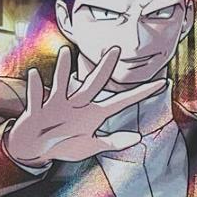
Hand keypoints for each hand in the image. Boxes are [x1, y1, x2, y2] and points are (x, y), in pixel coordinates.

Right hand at [5, 45, 166, 166]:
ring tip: (65, 52)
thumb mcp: (89, 146)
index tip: (163, 83)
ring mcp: (57, 105)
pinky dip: (35, 87)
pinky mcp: (37, 110)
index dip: (141, 93)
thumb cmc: (62, 145)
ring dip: (63, 70)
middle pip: (93, 84)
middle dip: (104, 68)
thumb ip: (113, 141)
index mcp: (93, 114)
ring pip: (62, 84)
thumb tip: (138, 137)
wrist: (34, 147)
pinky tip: (35, 74)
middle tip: (115, 49)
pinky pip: (36, 97)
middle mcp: (77, 104)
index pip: (122, 101)